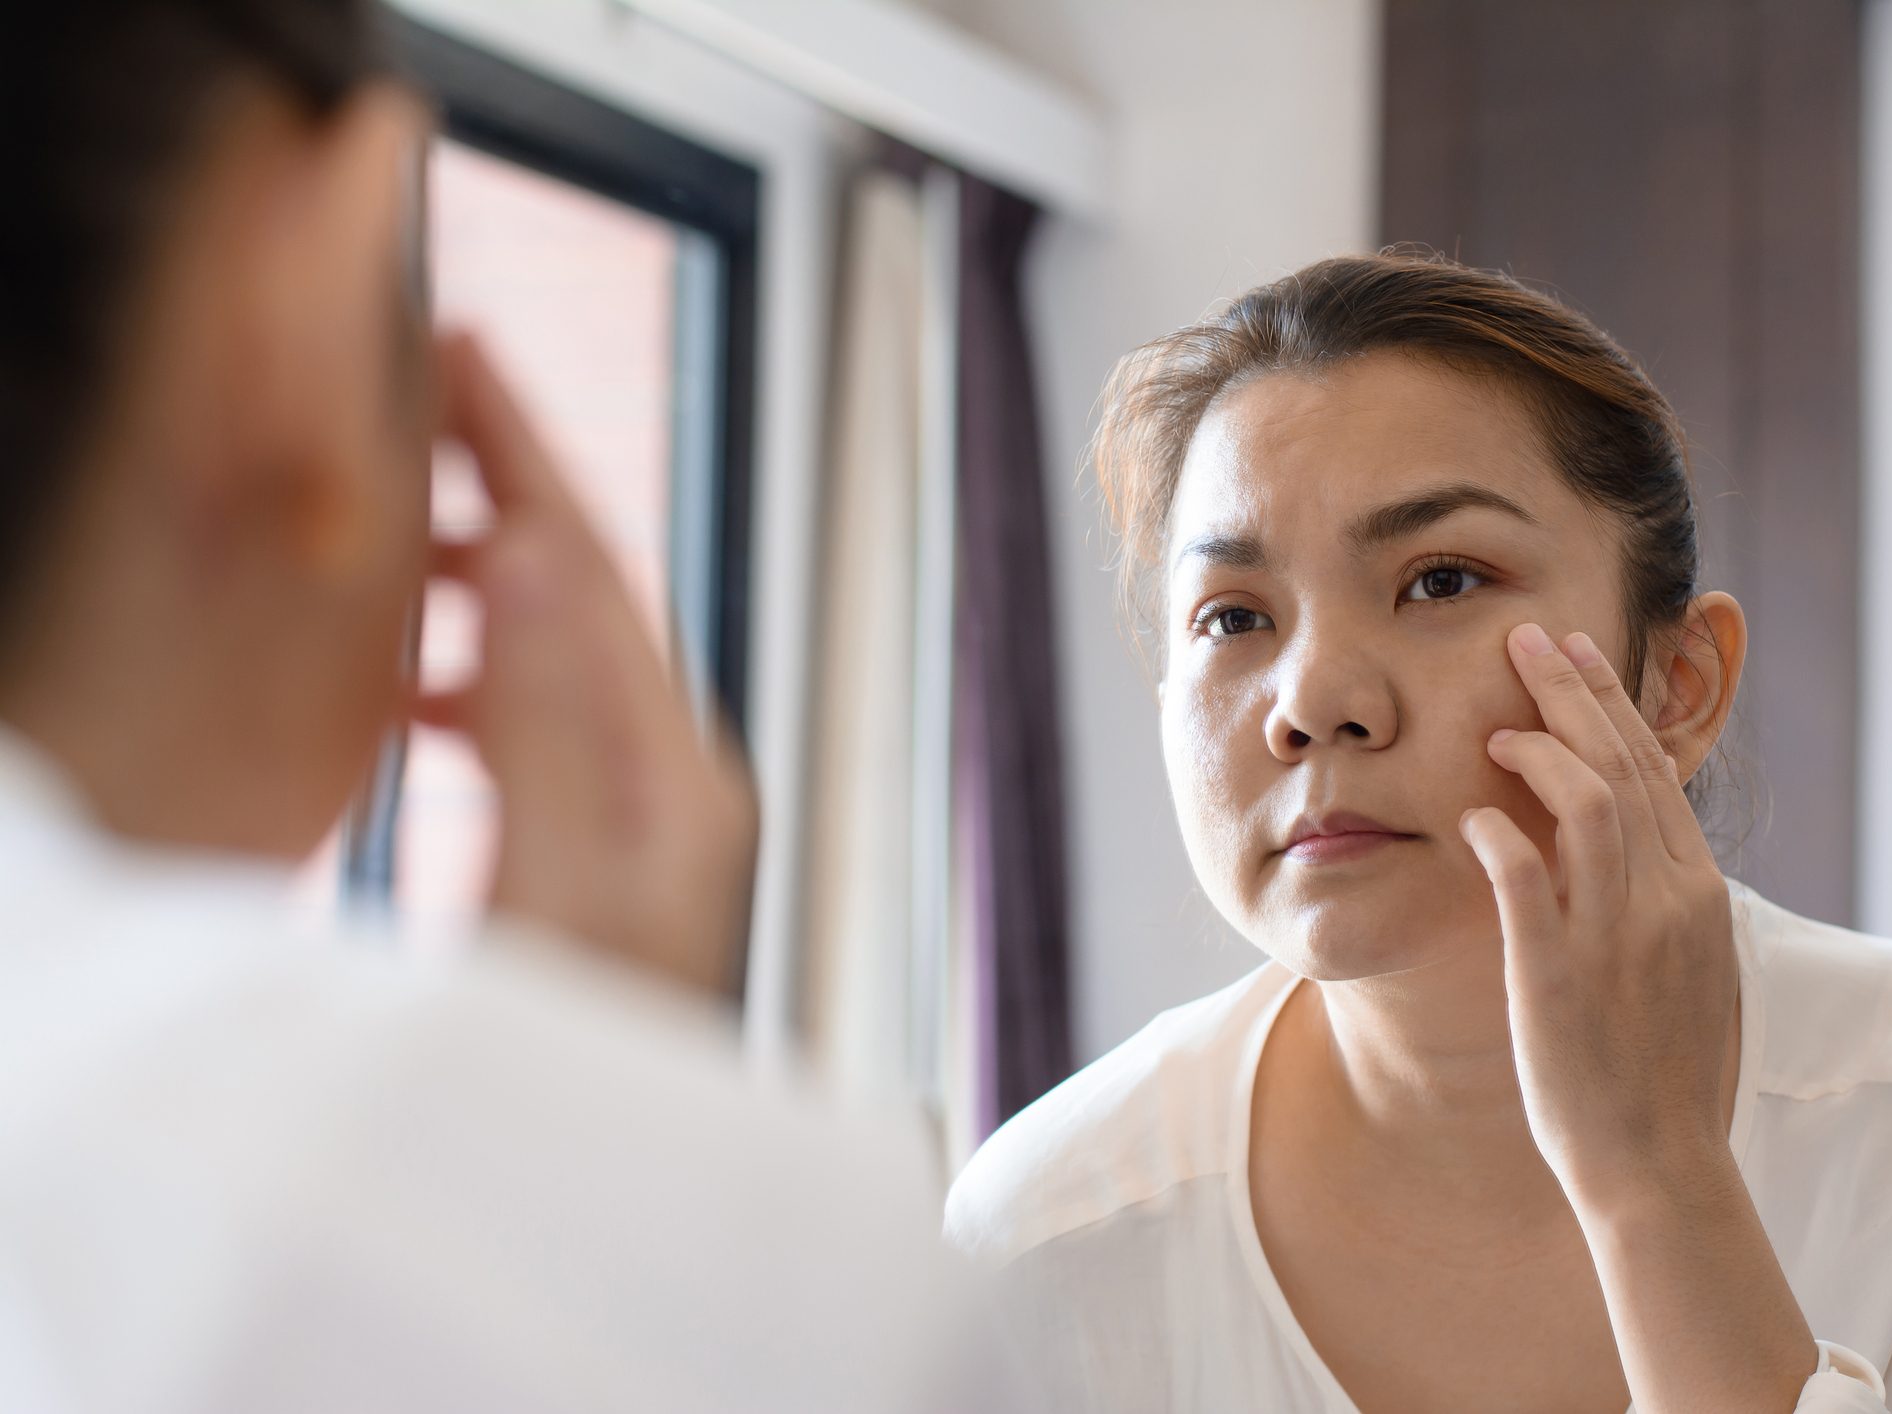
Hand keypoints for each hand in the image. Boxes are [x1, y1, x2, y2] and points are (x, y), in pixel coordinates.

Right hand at [414, 332, 756, 1000]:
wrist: (631, 1180)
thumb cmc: (599, 1053)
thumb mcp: (566, 881)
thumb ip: (555, 725)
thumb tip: (545, 560)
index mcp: (678, 772)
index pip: (598, 575)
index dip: (527, 460)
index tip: (470, 358)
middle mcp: (679, 779)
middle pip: (588, 598)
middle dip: (509, 493)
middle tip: (432, 398)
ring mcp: (647, 819)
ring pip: (558, 654)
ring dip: (482, 584)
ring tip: (397, 537)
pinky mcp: (605, 856)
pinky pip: (538, 728)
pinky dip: (473, 682)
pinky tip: (411, 692)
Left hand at [1457, 621, 1736, 1208]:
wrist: (1659, 1166)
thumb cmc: (1662, 1071)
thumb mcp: (1685, 966)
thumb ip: (1659, 895)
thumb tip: (1628, 837)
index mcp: (1697, 893)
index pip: (1651, 770)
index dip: (1607, 704)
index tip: (1571, 653)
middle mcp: (1668, 901)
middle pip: (1621, 767)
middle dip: (1572, 694)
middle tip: (1525, 638)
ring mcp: (1617, 939)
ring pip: (1589, 807)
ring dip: (1540, 753)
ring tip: (1495, 726)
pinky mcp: (1559, 980)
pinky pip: (1528, 885)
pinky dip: (1501, 836)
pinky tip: (1472, 815)